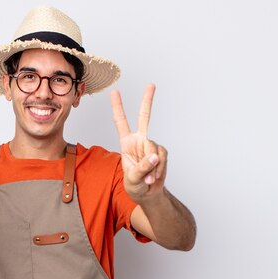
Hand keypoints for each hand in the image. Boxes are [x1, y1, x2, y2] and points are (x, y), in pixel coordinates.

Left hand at [111, 83, 167, 200]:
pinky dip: (159, 170)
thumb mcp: (133, 178)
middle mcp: (139, 141)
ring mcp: (151, 146)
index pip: (121, 122)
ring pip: (154, 149)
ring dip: (152, 167)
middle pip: (145, 117)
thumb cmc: (135, 185)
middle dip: (147, 101)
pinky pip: (162, 158)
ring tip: (148, 178)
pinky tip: (155, 177)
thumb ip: (142, 167)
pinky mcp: (162, 153)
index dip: (118, 107)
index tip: (115, 92)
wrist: (149, 194)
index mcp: (126, 143)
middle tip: (151, 84)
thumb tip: (154, 156)